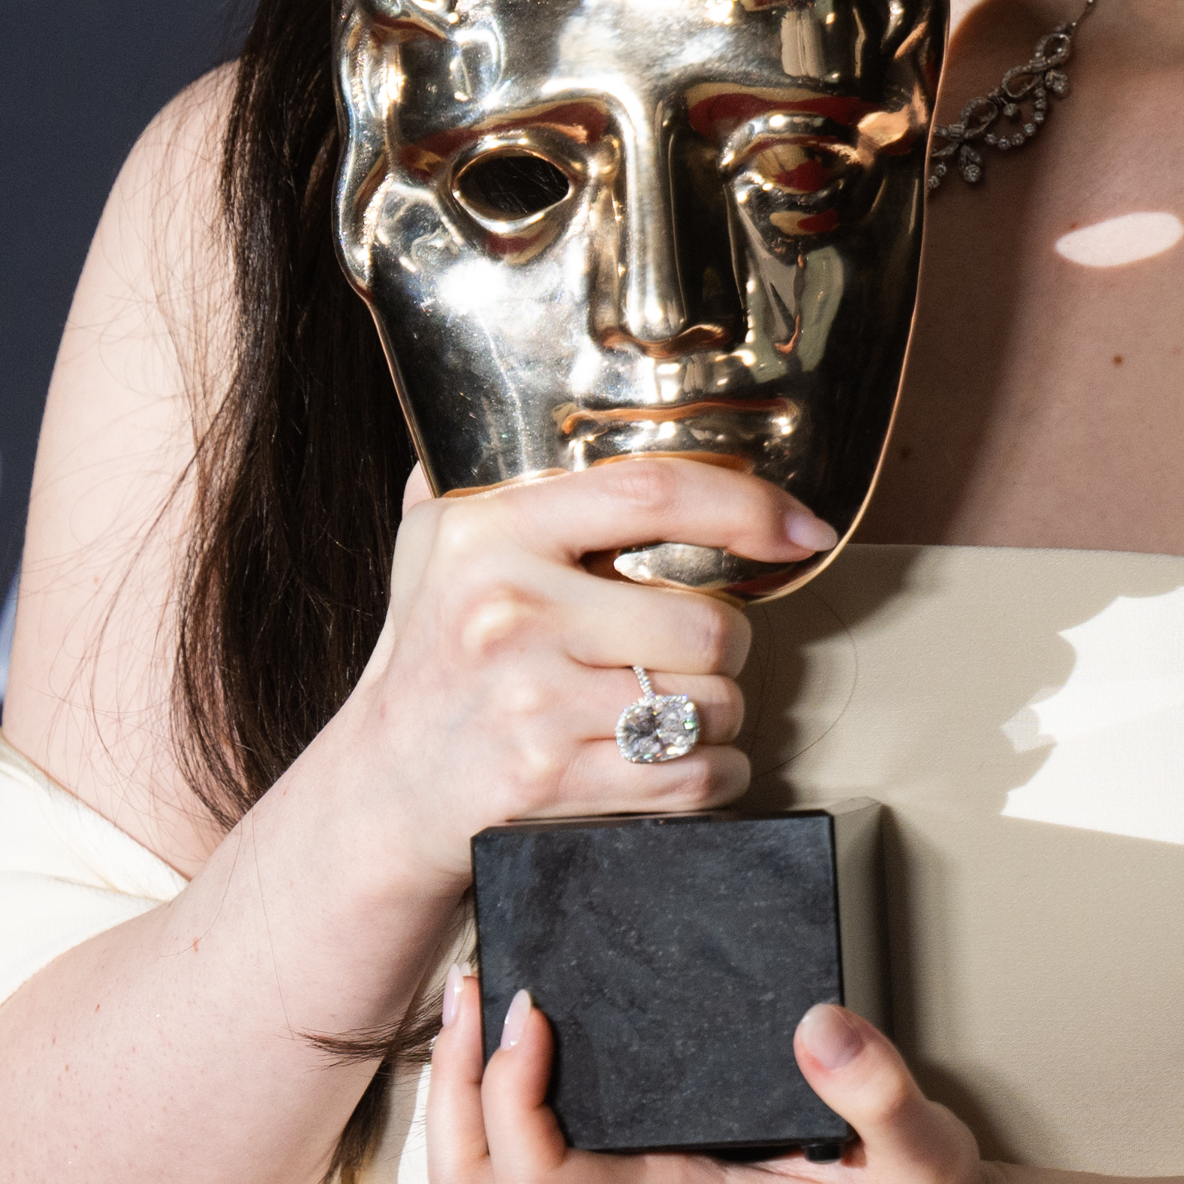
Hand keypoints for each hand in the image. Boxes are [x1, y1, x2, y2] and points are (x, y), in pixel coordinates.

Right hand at [331, 457, 831, 896]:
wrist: (382, 791)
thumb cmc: (430, 657)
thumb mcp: (436, 544)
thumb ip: (488, 470)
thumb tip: (550, 392)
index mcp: (492, 533)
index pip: (653, 493)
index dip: (748, 506)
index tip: (801, 529)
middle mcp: (511, 612)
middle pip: (706, 623)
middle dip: (724, 647)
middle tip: (686, 653)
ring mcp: (533, 704)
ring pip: (710, 704)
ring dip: (717, 714)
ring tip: (668, 707)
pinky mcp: (553, 783)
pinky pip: (693, 776)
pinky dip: (711, 774)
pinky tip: (673, 758)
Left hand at [425, 969, 992, 1183]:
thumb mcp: (922, 1151)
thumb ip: (877, 1090)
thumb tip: (817, 1025)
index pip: (541, 1178)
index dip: (509, 1094)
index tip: (535, 1007)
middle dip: (454, 1085)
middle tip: (478, 984)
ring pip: (487, 1182)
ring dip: (462, 1092)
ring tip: (482, 997)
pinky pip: (523, 1165)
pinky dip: (494, 1102)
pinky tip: (520, 1035)